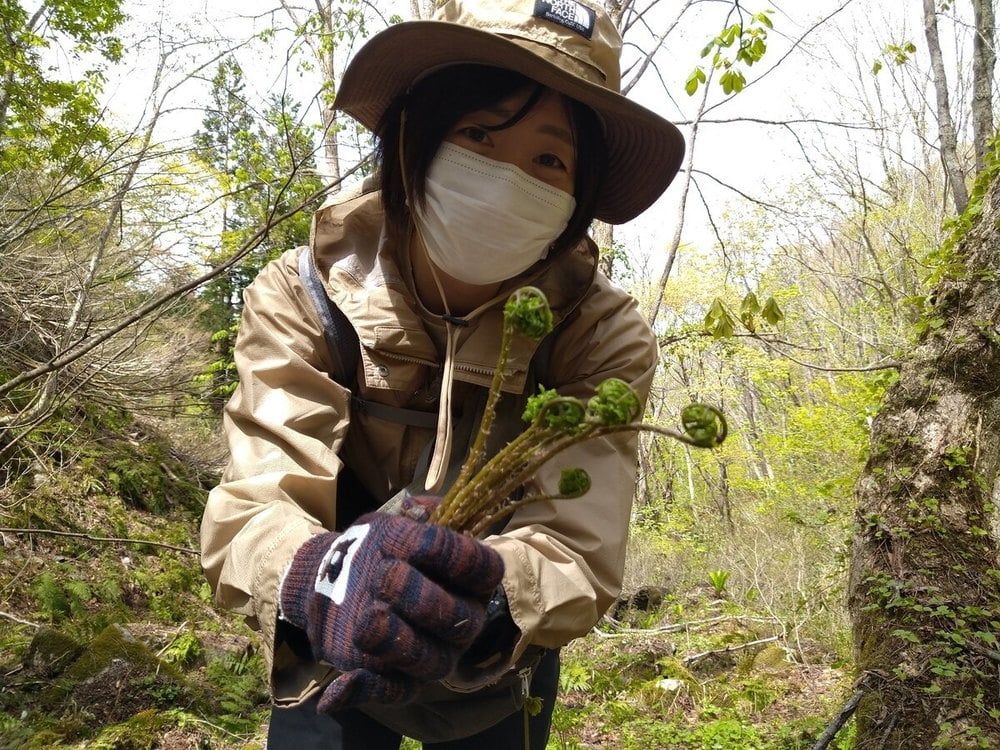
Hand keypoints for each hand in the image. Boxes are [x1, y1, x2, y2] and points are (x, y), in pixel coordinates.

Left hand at [279, 511, 502, 711]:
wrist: (341, 577)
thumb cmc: (382, 548)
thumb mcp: (397, 522)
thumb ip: (416, 515)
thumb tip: (421, 510)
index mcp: (467, 581)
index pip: (484, 571)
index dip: (463, 560)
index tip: (425, 545)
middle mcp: (459, 621)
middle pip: (458, 619)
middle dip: (422, 598)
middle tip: (385, 574)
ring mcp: (430, 652)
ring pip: (429, 660)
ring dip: (399, 642)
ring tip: (367, 620)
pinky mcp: (396, 678)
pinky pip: (391, 693)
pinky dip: (365, 691)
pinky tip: (338, 689)